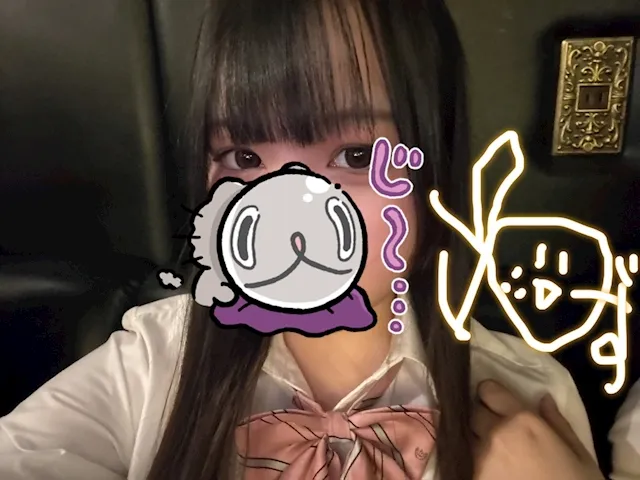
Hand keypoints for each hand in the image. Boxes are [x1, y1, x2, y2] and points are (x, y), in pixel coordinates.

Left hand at [472, 380, 603, 479]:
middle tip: (498, 430)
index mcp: (523, 421)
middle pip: (474, 413)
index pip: (488, 391)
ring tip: (495, 453)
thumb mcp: (579, 455)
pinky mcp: (473, 478)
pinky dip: (475, 463)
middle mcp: (495, 434)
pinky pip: (467, 462)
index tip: (496, 401)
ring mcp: (480, 458)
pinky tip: (491, 470)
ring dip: (478, 441)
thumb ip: (557, 423)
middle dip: (483, 417)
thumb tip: (543, 399)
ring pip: (468, 438)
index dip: (490, 394)